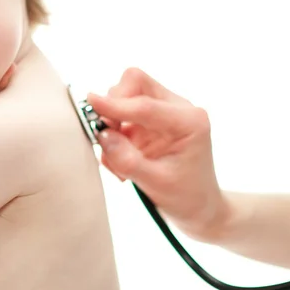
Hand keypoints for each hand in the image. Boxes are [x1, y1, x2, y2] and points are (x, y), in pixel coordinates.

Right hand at [87, 68, 227, 240]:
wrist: (199, 207)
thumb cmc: (186, 197)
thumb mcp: (155, 183)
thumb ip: (127, 159)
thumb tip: (102, 134)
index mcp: (189, 121)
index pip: (145, 104)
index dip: (115, 105)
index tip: (90, 103)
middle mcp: (178, 109)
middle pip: (136, 82)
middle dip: (114, 104)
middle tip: (106, 135)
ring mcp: (163, 111)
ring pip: (126, 93)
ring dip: (112, 120)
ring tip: (118, 155)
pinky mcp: (149, 120)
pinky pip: (121, 111)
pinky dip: (113, 130)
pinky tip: (122, 156)